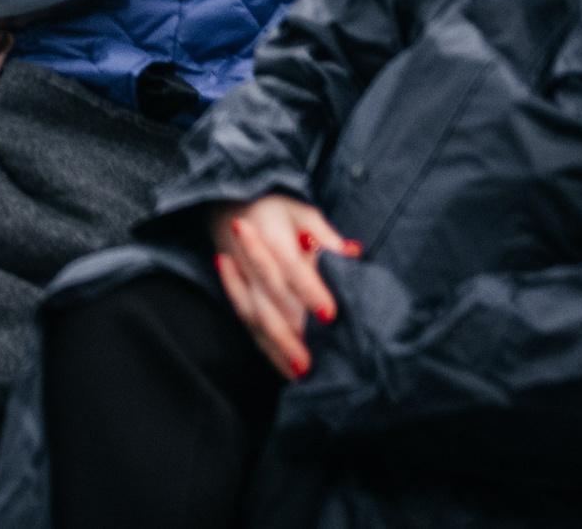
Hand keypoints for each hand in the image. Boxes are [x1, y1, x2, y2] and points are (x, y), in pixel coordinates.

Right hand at [207, 194, 359, 379]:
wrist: (228, 208)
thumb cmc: (276, 212)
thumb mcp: (302, 212)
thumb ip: (326, 235)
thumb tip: (353, 253)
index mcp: (270, 236)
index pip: (290, 268)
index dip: (309, 292)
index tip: (330, 315)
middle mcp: (250, 264)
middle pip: (269, 303)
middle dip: (288, 335)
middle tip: (309, 363)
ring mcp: (242, 284)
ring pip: (257, 320)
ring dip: (277, 348)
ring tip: (300, 373)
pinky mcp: (240, 298)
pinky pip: (250, 327)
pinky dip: (268, 350)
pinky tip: (286, 370)